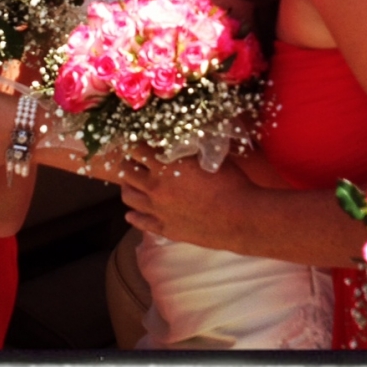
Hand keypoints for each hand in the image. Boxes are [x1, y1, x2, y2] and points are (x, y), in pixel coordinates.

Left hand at [99, 146, 257, 249]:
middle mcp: (156, 188)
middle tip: (134, 159)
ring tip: (132, 182)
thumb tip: (178, 137)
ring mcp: (158, 211)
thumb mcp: (208, 156)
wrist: (239, 217)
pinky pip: (140, 222)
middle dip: (128, 163)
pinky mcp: (165, 229)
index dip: (136, 142)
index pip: (137, 150)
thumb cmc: (229, 182)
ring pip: (129, 197)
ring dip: (128, 187)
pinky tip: (132, 212)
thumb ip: (187, 148)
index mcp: (166, 166)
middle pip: (127, 173)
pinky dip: (133, 215)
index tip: (137, 139)